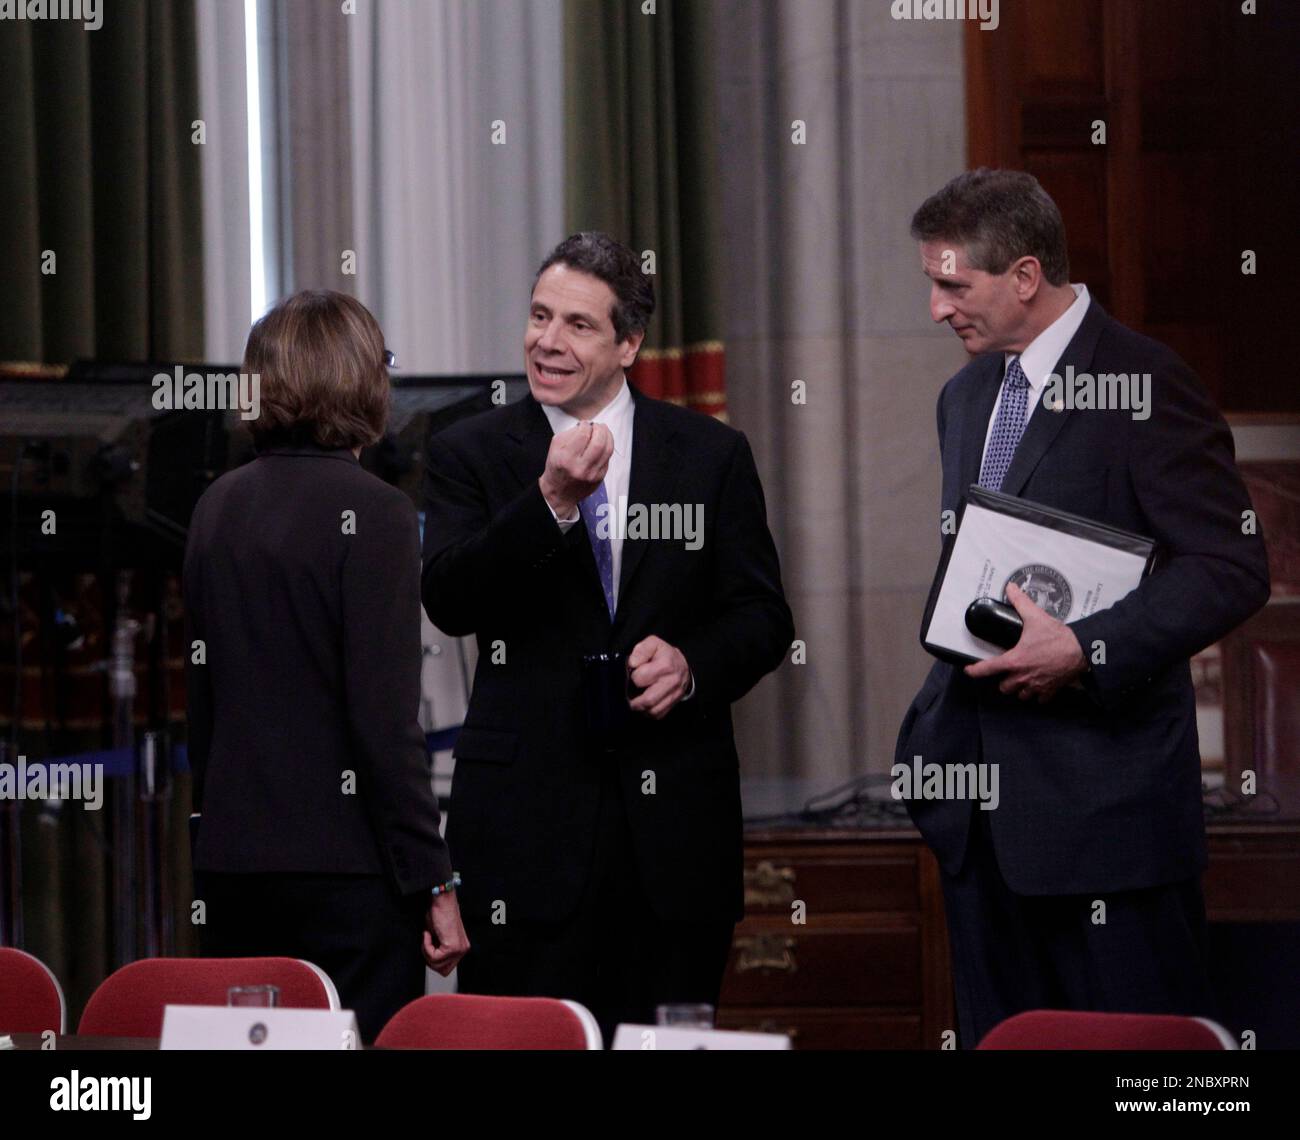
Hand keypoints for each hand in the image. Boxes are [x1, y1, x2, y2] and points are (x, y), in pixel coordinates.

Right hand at [422, 890, 469, 976]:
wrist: (441, 900)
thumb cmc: (438, 913)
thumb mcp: (437, 937)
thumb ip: (437, 950)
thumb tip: (430, 962)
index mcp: (461, 948)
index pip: (446, 968)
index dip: (433, 960)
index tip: (429, 945)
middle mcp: (463, 949)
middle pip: (443, 971)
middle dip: (430, 959)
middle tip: (427, 943)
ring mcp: (459, 949)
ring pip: (437, 965)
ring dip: (427, 951)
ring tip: (428, 935)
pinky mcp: (452, 947)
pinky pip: (433, 957)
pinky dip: (426, 946)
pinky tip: (428, 933)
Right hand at [539, 422, 613, 518]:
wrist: (559, 493)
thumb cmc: (557, 467)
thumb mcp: (555, 448)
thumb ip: (570, 433)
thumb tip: (586, 425)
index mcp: (566, 459)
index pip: (583, 435)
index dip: (586, 425)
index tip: (584, 424)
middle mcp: (580, 468)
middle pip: (599, 442)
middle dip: (600, 429)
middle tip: (598, 426)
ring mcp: (592, 474)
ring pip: (608, 450)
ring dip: (608, 436)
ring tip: (603, 431)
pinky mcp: (600, 478)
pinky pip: (608, 458)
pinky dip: (607, 447)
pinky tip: (602, 444)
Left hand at [628, 635, 691, 718]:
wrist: (682, 665)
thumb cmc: (664, 655)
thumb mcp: (653, 644)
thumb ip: (641, 650)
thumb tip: (632, 663)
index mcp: (665, 665)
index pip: (639, 678)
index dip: (632, 676)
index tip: (633, 673)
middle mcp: (671, 682)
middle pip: (647, 700)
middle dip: (633, 698)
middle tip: (628, 692)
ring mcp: (674, 695)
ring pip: (652, 710)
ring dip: (640, 707)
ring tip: (635, 699)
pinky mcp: (673, 703)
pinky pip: (658, 714)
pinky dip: (648, 712)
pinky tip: (644, 704)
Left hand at [963, 581, 1086, 702]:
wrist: (1082, 651)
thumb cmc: (1058, 637)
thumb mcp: (1036, 617)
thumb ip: (1020, 602)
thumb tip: (1011, 588)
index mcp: (1014, 661)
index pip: (986, 669)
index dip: (974, 671)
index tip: (969, 671)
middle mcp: (1022, 677)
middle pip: (1004, 687)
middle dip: (1004, 680)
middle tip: (1009, 671)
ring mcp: (1036, 686)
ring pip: (1020, 695)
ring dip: (1019, 689)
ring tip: (1022, 678)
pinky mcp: (1050, 691)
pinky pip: (1039, 699)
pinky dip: (1038, 694)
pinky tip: (1039, 685)